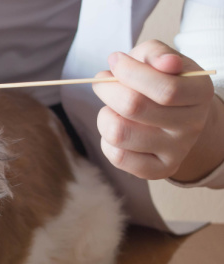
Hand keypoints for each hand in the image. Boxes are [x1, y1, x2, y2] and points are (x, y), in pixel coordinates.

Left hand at [92, 39, 220, 180]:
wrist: (173, 114)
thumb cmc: (160, 80)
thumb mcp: (160, 59)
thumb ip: (157, 54)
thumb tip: (164, 63)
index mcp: (200, 93)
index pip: (165, 89)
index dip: (130, 72)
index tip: (115, 60)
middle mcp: (193, 125)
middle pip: (134, 108)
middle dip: (108, 90)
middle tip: (102, 82)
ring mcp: (176, 151)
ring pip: (119, 134)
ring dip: (105, 115)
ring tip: (111, 108)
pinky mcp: (158, 170)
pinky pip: (118, 157)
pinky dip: (106, 140)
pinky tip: (116, 128)